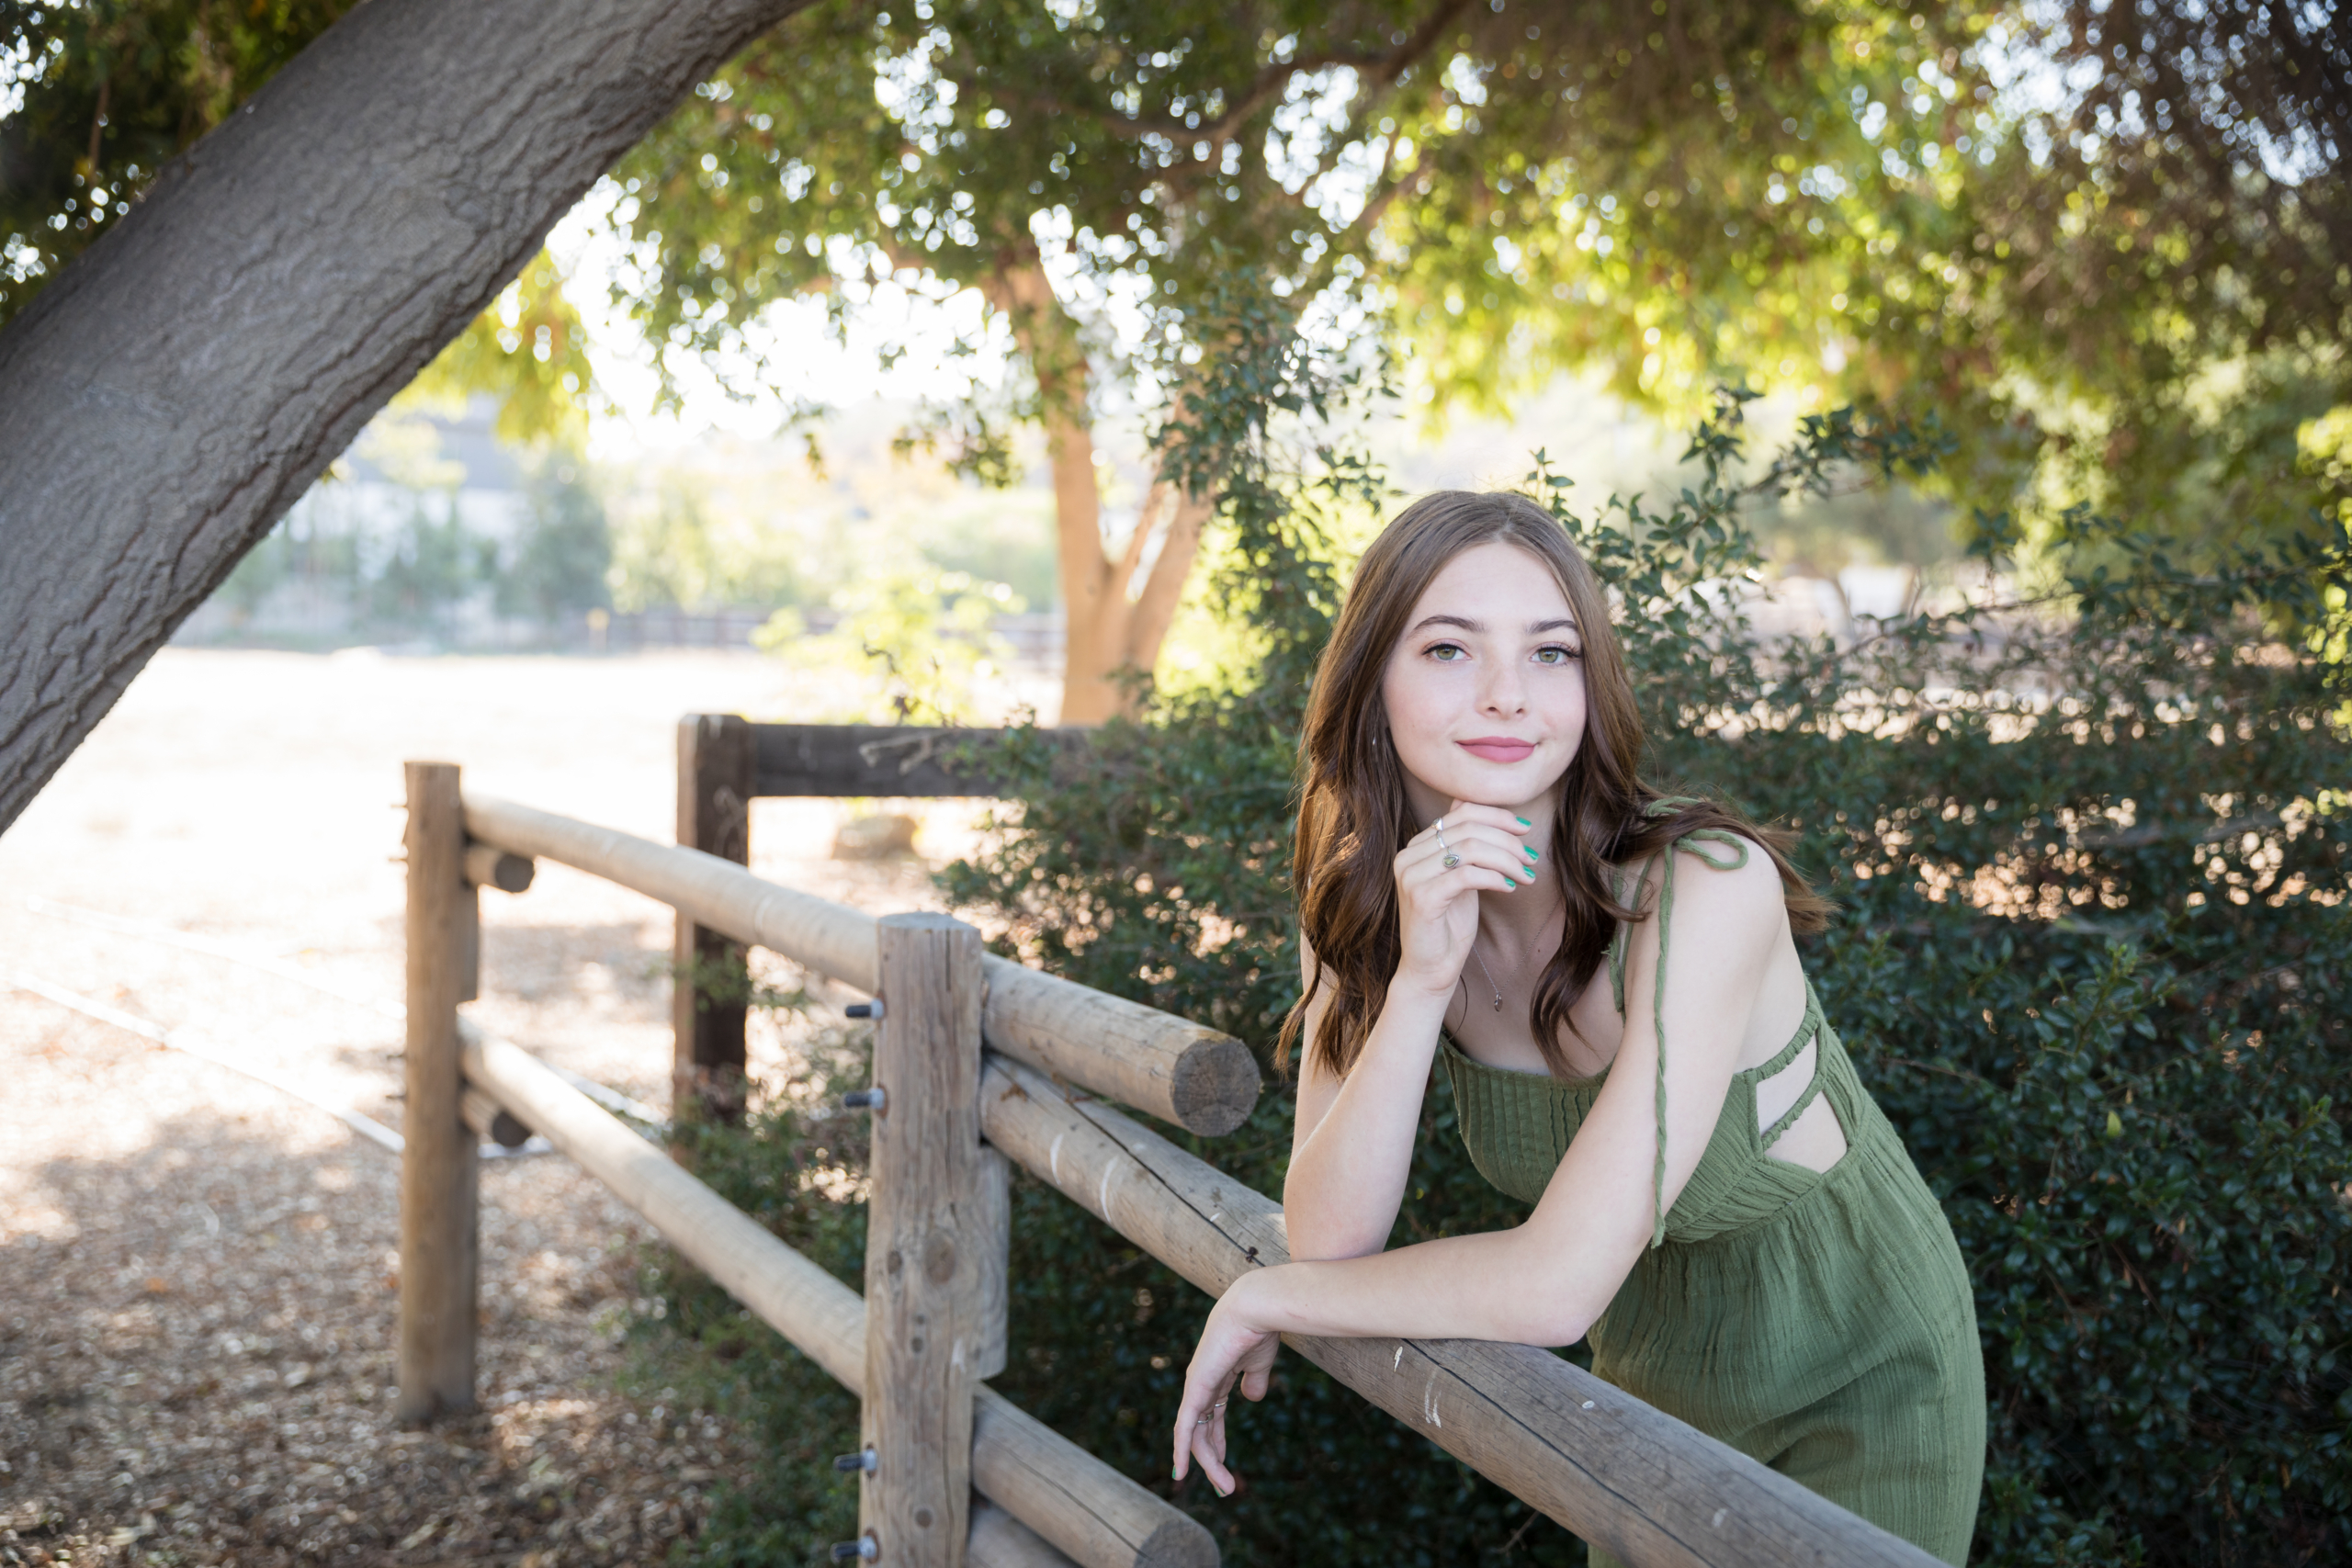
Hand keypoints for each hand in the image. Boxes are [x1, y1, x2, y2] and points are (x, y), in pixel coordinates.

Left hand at [1171, 1271, 1283, 1495]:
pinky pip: (1185, 1425)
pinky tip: (1182, 1470)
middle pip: (1201, 1430)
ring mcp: (1196, 1385)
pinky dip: (1182, 1448)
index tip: (1223, 1465)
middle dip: (1213, 1460)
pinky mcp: (1196, 1387)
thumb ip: (1255, 1381)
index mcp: (1217, 1377)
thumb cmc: (1260, 1329)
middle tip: (1225, 1488)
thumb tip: (1253, 1399)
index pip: (1212, 1417)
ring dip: (1209, 1463)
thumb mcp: (1261, 1362)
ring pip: (1195, 1434)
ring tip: (1225, 1488)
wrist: (1256, 1308)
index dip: (1217, 1442)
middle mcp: (1202, 1383)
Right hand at [1393, 802, 1540, 998]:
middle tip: (1530, 858)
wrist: (1430, 969)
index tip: (1524, 829)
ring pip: (1470, 849)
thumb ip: (1466, 847)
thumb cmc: (1449, 925)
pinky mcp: (1421, 897)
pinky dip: (1494, 878)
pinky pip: (1467, 875)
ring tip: (1526, 875)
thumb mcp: (1461, 878)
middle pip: (1468, 828)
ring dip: (1507, 860)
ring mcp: (1411, 876)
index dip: (1497, 816)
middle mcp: (1407, 855)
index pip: (1460, 812)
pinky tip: (1509, 888)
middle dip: (1507, 841)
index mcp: (1416, 846)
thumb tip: (1484, 811)